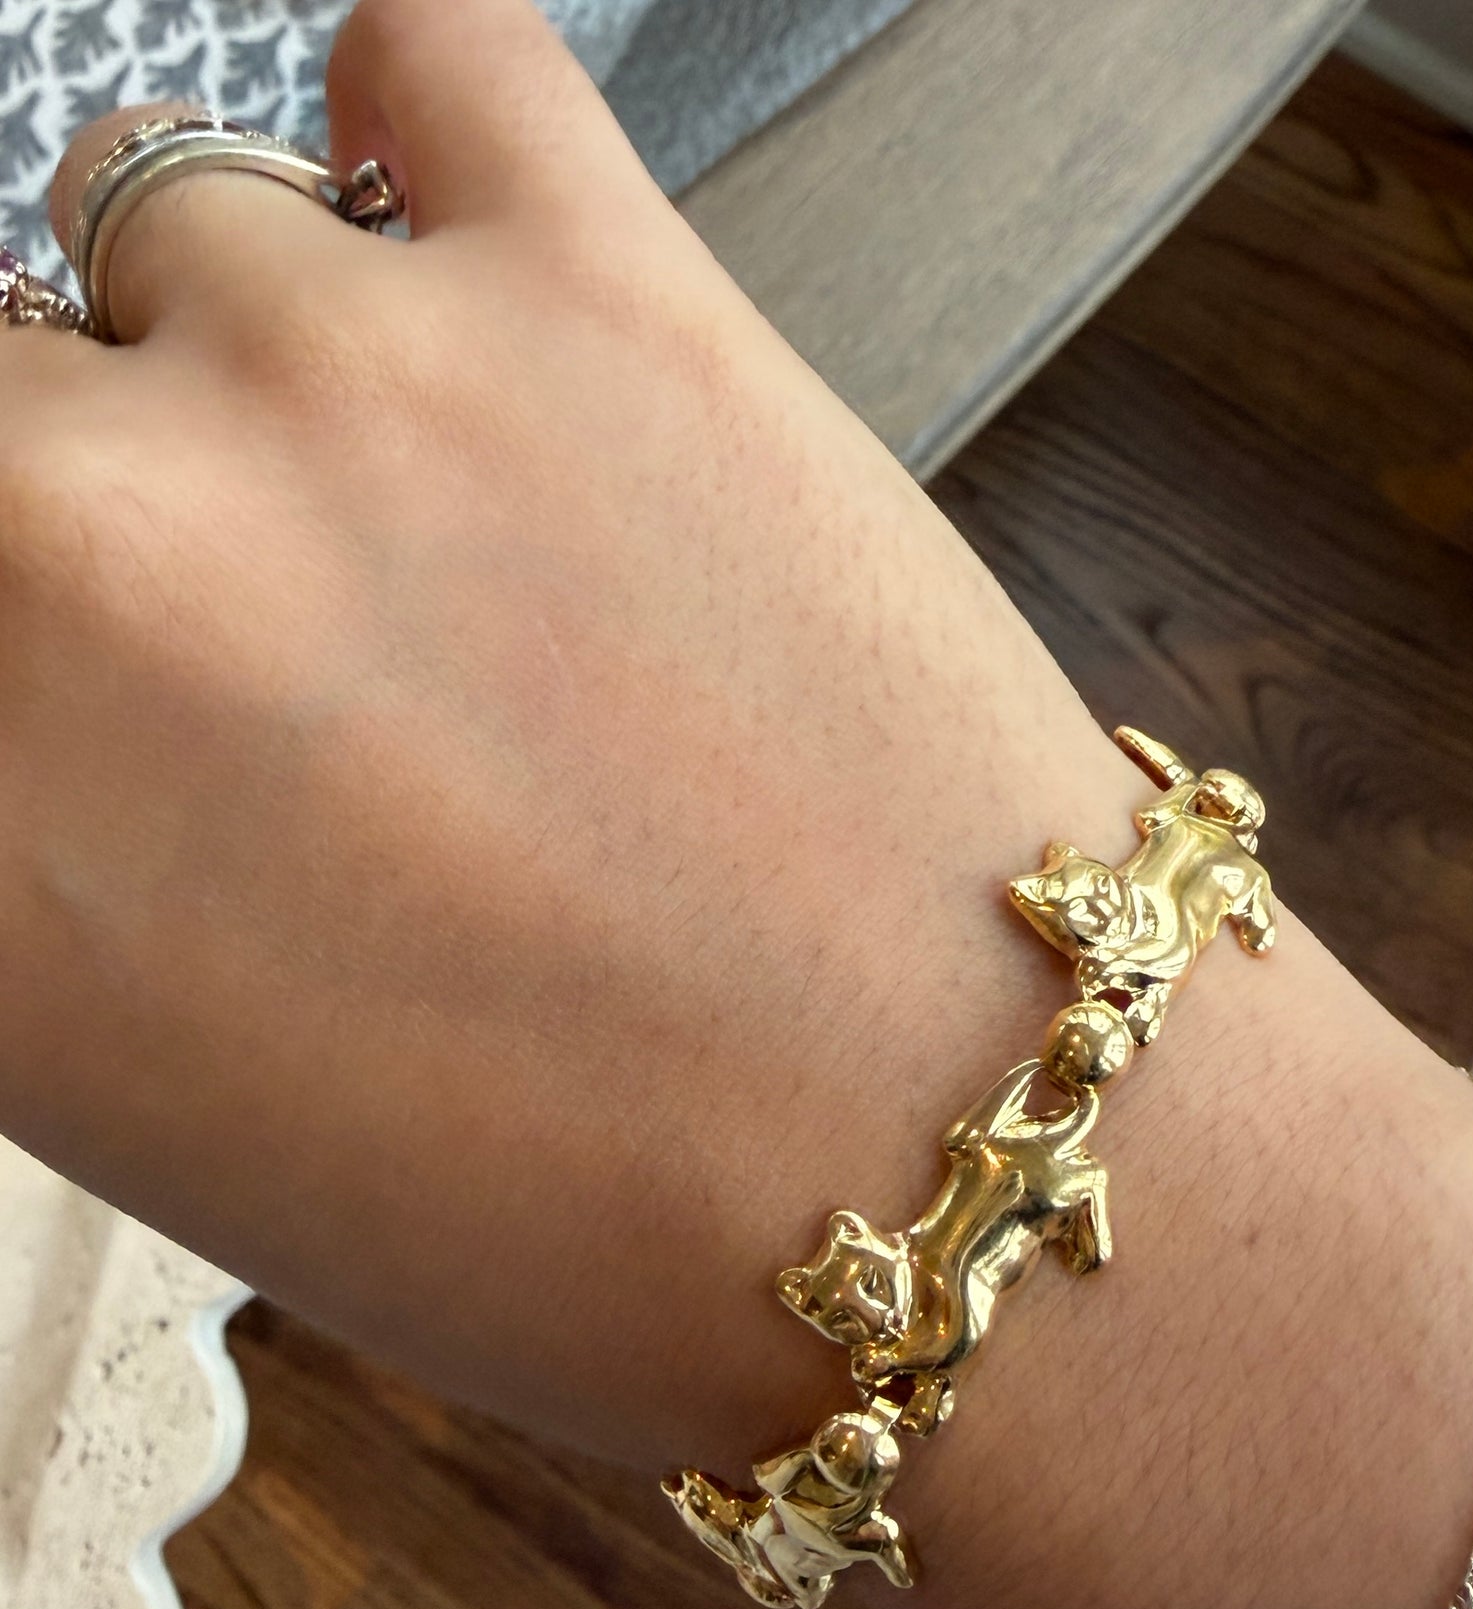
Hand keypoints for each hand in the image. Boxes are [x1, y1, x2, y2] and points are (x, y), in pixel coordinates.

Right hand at [0, 0, 1148, 1465]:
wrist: (960, 1165)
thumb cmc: (617, 1212)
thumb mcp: (196, 1098)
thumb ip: (47, 844)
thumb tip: (52, 681)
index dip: (28, 646)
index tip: (79, 651)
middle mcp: (73, 568)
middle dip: (105, 517)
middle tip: (274, 638)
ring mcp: (330, 389)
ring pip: (173, 233)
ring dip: (280, 370)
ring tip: (454, 526)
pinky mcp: (596, 291)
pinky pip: (433, 60)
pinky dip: (433, 145)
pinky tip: (472, 253)